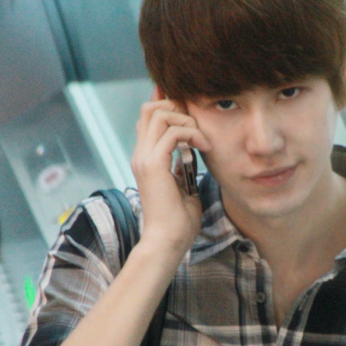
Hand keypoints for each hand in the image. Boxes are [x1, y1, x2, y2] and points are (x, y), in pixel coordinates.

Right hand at [131, 86, 210, 255]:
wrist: (167, 241)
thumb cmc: (178, 221)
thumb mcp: (182, 186)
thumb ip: (183, 167)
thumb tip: (192, 152)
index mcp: (145, 158)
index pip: (148, 118)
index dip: (166, 104)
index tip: (188, 104)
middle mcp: (141, 154)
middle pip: (150, 109)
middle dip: (177, 107)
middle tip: (198, 125)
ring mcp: (144, 158)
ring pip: (159, 114)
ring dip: (186, 120)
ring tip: (202, 139)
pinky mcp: (154, 165)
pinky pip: (173, 132)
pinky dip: (192, 134)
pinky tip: (204, 147)